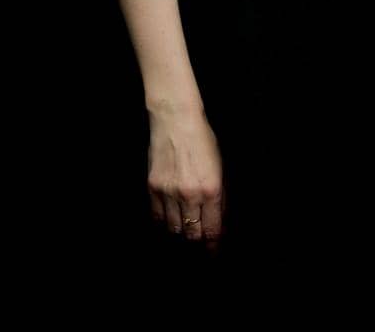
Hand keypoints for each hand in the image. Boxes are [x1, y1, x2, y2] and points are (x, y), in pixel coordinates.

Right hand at [146, 105, 225, 253]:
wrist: (176, 122)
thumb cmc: (203, 141)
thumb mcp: (221, 168)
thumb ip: (221, 197)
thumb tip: (219, 220)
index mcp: (211, 190)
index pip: (212, 229)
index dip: (213, 245)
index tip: (214, 252)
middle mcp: (189, 195)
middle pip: (192, 233)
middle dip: (197, 241)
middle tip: (200, 244)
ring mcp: (169, 193)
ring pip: (174, 228)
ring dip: (181, 232)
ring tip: (186, 232)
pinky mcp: (153, 188)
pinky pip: (157, 216)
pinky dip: (164, 223)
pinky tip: (170, 222)